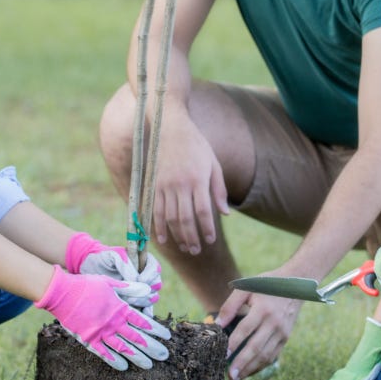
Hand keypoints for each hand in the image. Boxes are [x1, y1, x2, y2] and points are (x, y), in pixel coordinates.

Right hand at [35, 267, 170, 369]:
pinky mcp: (88, 339)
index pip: (144, 322)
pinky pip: (103, 353)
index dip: (157, 330)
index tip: (167, 337)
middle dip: (152, 347)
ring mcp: (101, 332)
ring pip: (124, 348)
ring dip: (138, 357)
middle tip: (165, 355)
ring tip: (149, 365)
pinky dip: (114, 360)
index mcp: (120, 308)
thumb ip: (129, 289)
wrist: (62, 292)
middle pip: (137, 338)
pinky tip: (124, 367)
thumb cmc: (86, 285)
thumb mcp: (109, 282)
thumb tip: (148, 291)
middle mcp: (113, 322)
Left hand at [64, 232, 161, 309]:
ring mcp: (140, 290)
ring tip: (129, 302)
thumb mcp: (113, 256)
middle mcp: (144, 276)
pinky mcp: (134, 302)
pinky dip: (143, 313)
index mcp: (142, 262)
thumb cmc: (102, 258)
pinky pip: (144, 309)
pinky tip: (137, 316)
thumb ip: (125, 265)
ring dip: (142, 302)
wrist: (88, 268)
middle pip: (156, 285)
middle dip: (146, 291)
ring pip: (151, 298)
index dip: (150, 275)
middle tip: (133, 294)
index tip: (140, 280)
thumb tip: (136, 280)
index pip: (155, 268)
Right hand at [152, 114, 228, 254]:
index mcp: (198, 179)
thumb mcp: (214, 164)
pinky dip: (158, 226)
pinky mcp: (154, 185)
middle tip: (196, 251)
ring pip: (170, 217)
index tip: (209, 240)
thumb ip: (219, 189)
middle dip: (191, 237)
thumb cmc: (197, 146)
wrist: (170, 128)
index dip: (206, 228)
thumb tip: (225, 213)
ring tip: (185, 247)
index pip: (203, 211)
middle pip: (185, 218)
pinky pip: (155, 210)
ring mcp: (165, 185)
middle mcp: (180, 184)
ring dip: (177, 235)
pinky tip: (163, 239)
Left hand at [217, 288, 301, 379]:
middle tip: (229, 377)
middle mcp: (274, 323)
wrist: (296, 286)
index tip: (222, 355)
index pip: (246, 329)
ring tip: (236, 379)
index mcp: (263, 309)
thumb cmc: (266, 285)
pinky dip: (260, 366)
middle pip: (256, 347)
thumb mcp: (247, 288)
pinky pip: (273, 356)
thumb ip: (230, 305)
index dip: (234, 343)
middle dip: (242, 364)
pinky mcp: (285, 338)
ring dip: (250, 369)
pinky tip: (248, 372)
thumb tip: (217, 324)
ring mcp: (282, 332)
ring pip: (265, 356)